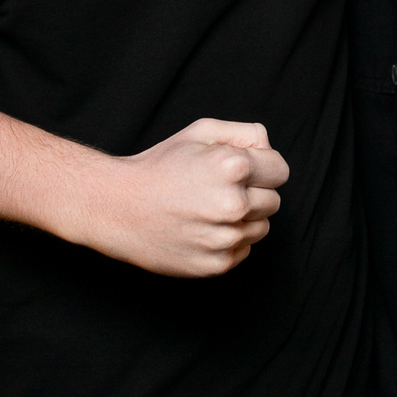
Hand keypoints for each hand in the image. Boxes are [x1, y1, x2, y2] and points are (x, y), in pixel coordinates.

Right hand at [83, 118, 289, 276]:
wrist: (116, 206)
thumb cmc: (159, 166)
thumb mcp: (199, 133)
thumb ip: (244, 134)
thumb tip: (269, 150)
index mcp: (232, 167)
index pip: (280, 171)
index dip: (264, 168)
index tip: (244, 171)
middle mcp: (232, 204)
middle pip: (274, 201)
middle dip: (253, 193)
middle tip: (219, 190)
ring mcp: (224, 238)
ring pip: (261, 228)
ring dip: (243, 219)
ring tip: (208, 209)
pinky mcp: (215, 263)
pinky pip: (243, 250)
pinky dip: (229, 241)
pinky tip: (202, 228)